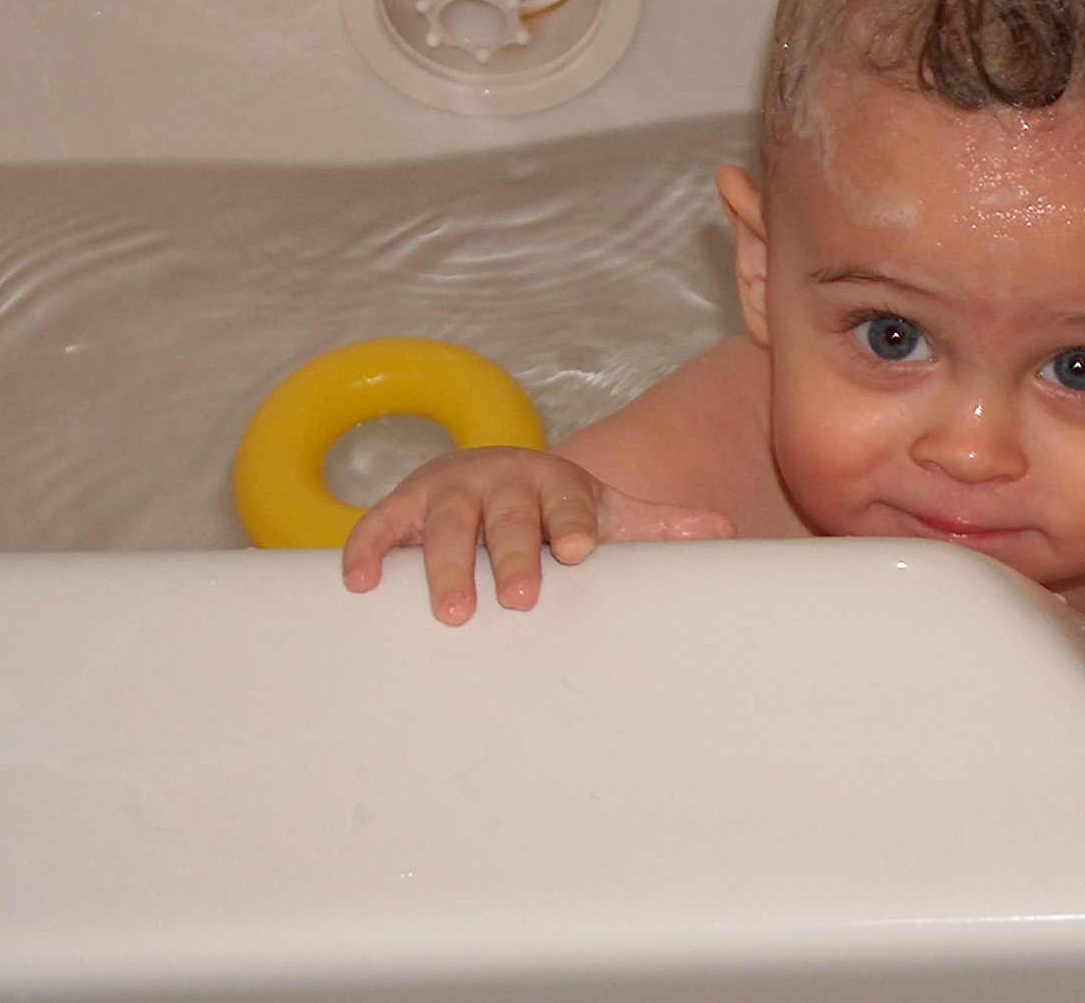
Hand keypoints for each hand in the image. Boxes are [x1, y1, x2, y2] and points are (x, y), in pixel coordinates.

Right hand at [340, 447, 734, 623]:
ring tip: (452, 610)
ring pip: (446, 524)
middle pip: (508, 517)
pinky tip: (359, 583)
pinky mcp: (403, 507)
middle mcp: (501, 480)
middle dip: (514, 554)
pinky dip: (366, 550)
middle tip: (520, 597)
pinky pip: (379, 526)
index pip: (568, 501)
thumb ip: (658, 525)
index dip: (572, 522)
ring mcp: (449, 491)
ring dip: (447, 564)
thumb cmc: (556, 510)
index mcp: (556, 483)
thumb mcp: (608, 512)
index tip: (579, 550)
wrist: (496, 475)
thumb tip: (725, 533)